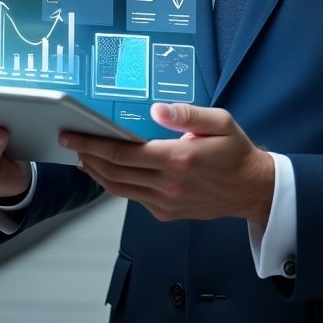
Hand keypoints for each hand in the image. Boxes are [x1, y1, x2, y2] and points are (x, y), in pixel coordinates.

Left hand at [62, 103, 274, 226]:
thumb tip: (156, 110)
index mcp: (178, 159)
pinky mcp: (167, 213)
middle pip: (115, 173)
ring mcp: (166, 202)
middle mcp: (168, 184)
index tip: (73, 136)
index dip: (94, 144)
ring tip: (84, 158)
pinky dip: (116, 184)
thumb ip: (186, 114)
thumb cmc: (235, 152)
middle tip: (70, 143)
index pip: (124, 153)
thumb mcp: (220, 121)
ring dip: (98, 173)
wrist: (252, 189)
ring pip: (120, 189)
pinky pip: (134, 198)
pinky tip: (111, 172)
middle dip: (88, 157)